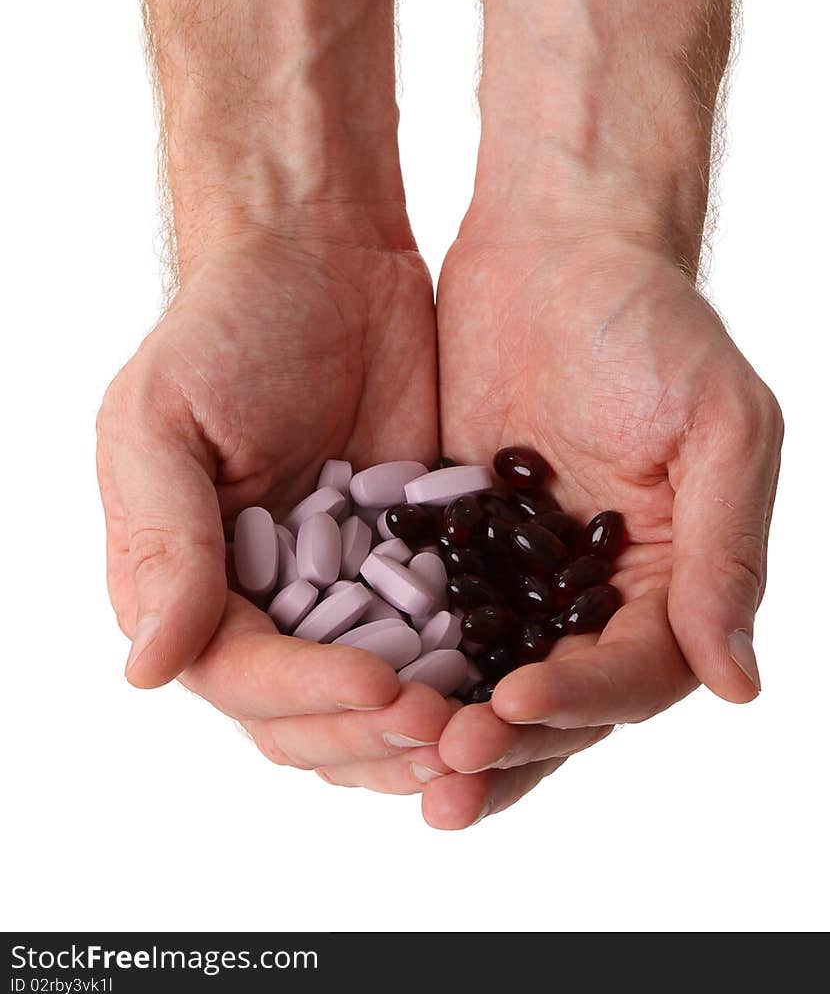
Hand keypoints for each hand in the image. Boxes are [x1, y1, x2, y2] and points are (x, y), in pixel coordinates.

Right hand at [97, 218, 451, 785]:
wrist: (325, 257)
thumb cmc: (226, 326)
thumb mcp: (165, 418)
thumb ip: (162, 538)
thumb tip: (149, 670)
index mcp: (193, 584)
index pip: (242, 677)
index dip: (308, 695)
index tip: (382, 684)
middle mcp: (267, 604)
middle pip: (312, 716)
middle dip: (374, 735)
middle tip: (445, 728)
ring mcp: (348, 588)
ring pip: (378, 702)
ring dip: (424, 733)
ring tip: (483, 734)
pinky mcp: (418, 560)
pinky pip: (443, 638)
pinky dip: (472, 673)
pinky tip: (517, 684)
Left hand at [427, 223, 781, 827]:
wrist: (557, 243)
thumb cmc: (652, 319)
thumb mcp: (719, 423)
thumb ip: (725, 550)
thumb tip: (736, 684)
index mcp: (672, 574)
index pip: (634, 671)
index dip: (580, 701)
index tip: (512, 703)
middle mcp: (599, 590)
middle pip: (559, 699)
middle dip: (507, 743)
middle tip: (444, 772)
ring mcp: (523, 570)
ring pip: (489, 677)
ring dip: (451, 725)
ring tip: (402, 761)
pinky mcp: (456, 540)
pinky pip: (431, 617)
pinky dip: (405, 657)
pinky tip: (358, 687)